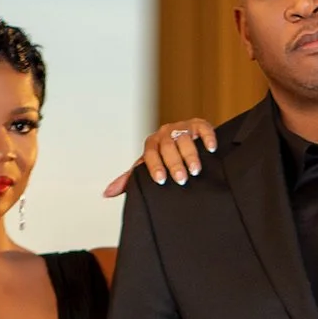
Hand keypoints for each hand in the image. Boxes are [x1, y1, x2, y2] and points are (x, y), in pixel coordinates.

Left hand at [103, 118, 218, 196]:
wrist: (184, 142)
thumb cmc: (163, 159)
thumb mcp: (147, 169)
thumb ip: (130, 180)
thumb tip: (107, 193)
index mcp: (151, 145)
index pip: (149, 155)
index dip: (154, 167)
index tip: (161, 180)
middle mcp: (164, 134)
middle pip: (167, 147)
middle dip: (174, 164)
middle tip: (181, 180)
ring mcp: (181, 128)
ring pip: (183, 139)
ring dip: (190, 155)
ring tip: (196, 170)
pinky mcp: (198, 125)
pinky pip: (202, 128)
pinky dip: (206, 137)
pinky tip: (210, 149)